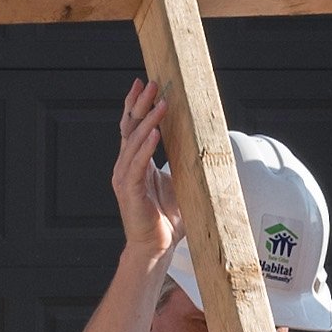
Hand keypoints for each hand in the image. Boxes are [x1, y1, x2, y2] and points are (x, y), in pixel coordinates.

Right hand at [107, 81, 172, 266]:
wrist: (156, 248)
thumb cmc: (167, 220)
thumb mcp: (180, 183)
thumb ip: (184, 163)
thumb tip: (206, 144)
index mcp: (135, 163)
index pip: (132, 127)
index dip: (135, 104)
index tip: (142, 83)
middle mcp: (126, 166)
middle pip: (130, 127)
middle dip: (141, 104)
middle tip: (152, 83)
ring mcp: (125, 177)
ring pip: (134, 142)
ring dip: (148, 121)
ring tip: (161, 103)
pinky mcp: (129, 191)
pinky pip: (137, 165)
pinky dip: (146, 147)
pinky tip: (155, 132)